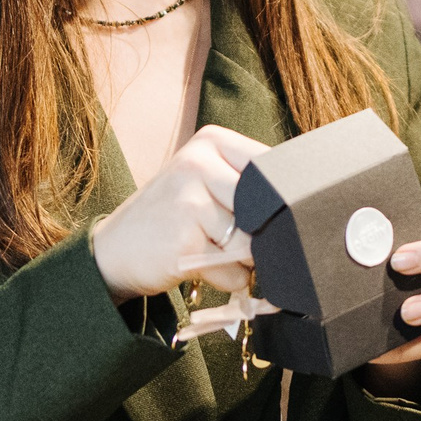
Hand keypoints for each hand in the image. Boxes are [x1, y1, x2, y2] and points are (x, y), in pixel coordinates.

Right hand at [88, 126, 269, 299]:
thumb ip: (250, 186)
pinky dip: (226, 279)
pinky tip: (199, 265)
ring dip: (243, 261)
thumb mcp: (207, 183)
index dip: (284, 201)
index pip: (275, 171)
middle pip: (265, 210)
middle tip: (237, 241)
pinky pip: (234, 271)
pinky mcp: (183, 239)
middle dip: (262, 235)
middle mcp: (198, 162)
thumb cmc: (173, 218)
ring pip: (253, 243)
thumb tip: (307, 207)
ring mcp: (188, 199)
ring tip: (213, 252)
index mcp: (212, 141)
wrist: (113, 252)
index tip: (278, 216)